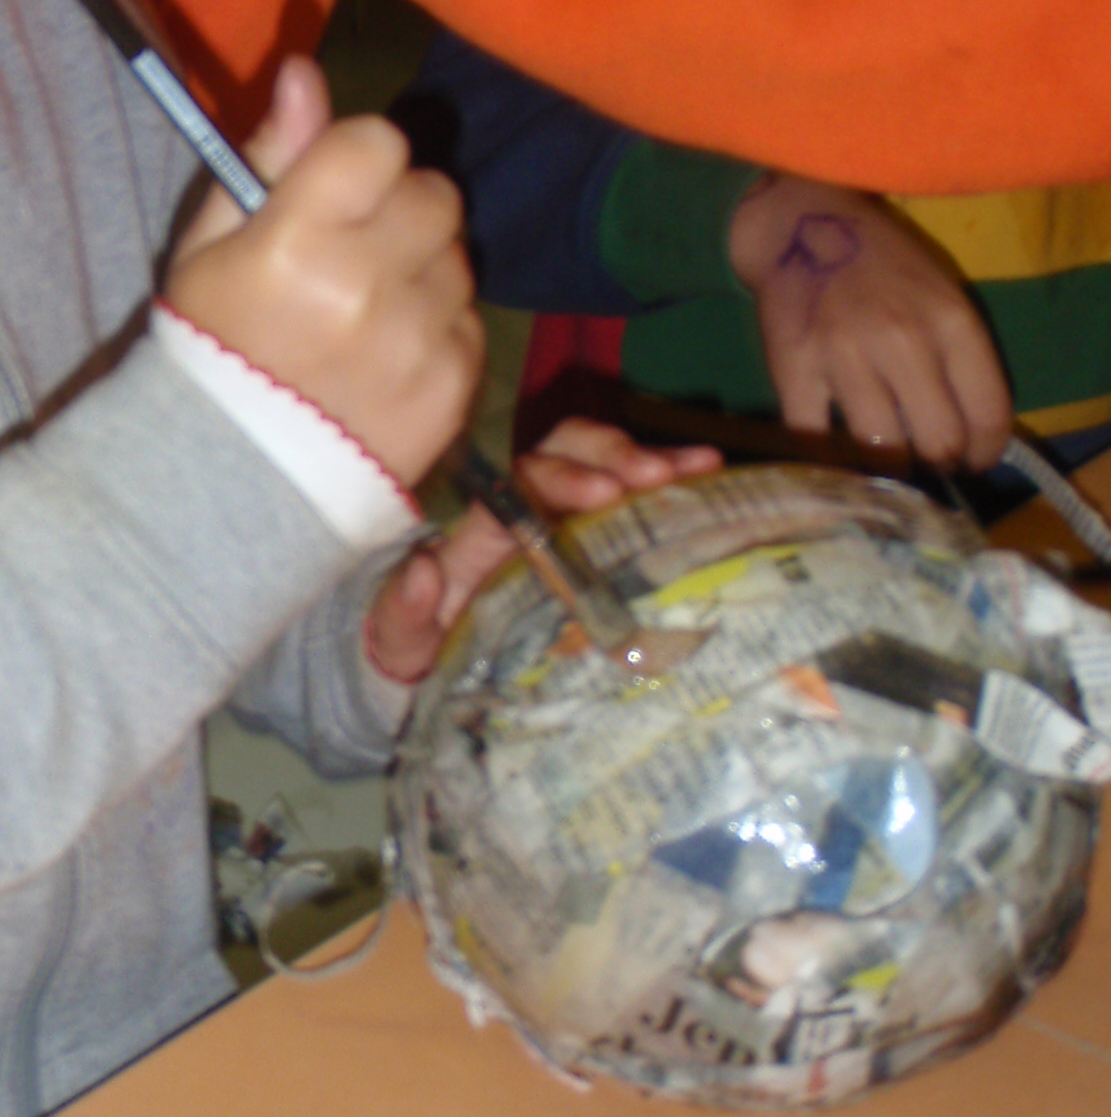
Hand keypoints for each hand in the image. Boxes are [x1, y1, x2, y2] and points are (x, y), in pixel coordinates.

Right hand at [165, 56, 482, 487]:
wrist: (233, 483)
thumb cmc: (213, 349)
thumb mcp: (212, 247)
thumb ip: (268, 157)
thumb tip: (304, 71)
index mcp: (298, 242)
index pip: (378, 142)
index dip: (359, 160)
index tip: (335, 191)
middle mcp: (366, 286)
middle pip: (433, 193)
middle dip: (399, 211)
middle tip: (353, 256)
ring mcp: (418, 341)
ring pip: (457, 258)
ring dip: (422, 271)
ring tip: (367, 316)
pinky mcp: (454, 388)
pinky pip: (470, 322)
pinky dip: (437, 332)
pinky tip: (387, 360)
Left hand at [364, 418, 720, 682]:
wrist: (441, 665)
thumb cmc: (425, 646)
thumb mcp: (404, 638)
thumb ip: (403, 611)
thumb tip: (423, 573)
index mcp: (484, 529)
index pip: (519, 486)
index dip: (559, 479)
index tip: (602, 491)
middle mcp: (527, 508)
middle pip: (565, 452)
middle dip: (611, 456)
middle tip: (653, 477)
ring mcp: (567, 517)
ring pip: (603, 459)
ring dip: (650, 459)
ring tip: (699, 467)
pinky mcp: (602, 534)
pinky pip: (635, 493)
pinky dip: (673, 479)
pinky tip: (713, 476)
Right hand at [728, 176, 1013, 469]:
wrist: (802, 224)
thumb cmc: (882, 264)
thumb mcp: (943, 295)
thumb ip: (964, 358)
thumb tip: (972, 438)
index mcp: (950, 321)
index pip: (988, 413)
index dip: (986, 451)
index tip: (974, 459)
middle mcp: (902, 340)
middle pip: (939, 442)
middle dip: (941, 464)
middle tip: (930, 463)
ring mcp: (844, 356)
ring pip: (882, 451)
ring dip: (891, 470)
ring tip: (890, 464)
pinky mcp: (793, 369)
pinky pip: (815, 440)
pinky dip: (829, 459)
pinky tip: (839, 457)